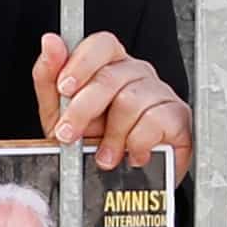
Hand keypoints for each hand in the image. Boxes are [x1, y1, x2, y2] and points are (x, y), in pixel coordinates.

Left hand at [34, 32, 190, 173]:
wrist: (120, 184)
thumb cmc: (93, 142)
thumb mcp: (58, 113)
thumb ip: (49, 78)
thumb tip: (50, 43)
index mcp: (110, 66)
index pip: (101, 44)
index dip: (81, 63)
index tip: (64, 89)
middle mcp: (137, 73)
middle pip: (111, 76)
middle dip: (83, 109)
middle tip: (70, 134)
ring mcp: (160, 92)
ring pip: (130, 101)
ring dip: (111, 135)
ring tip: (105, 155)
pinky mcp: (177, 116)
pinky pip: (154, 121)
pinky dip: (137, 143)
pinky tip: (133, 154)